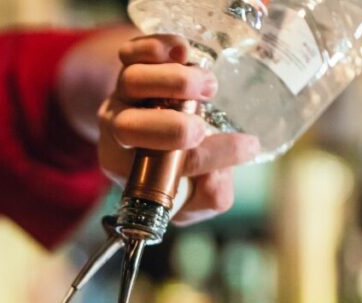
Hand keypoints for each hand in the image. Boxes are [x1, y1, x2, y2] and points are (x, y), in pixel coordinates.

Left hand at [97, 34, 259, 224]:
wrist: (159, 111)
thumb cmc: (178, 155)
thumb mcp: (194, 187)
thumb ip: (210, 195)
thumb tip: (218, 180)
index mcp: (126, 166)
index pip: (156, 170)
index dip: (204, 160)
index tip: (245, 147)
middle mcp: (117, 129)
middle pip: (127, 127)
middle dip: (171, 128)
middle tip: (205, 127)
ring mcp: (122, 93)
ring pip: (133, 83)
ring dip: (175, 84)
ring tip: (209, 87)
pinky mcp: (130, 62)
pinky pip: (131, 52)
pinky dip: (155, 48)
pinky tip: (182, 52)